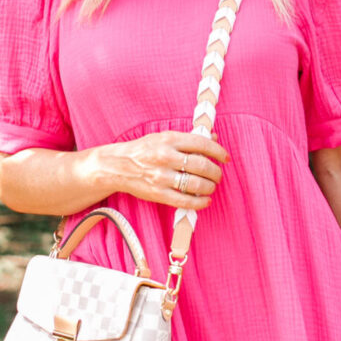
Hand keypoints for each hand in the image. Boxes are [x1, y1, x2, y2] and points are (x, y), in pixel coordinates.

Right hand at [100, 130, 229, 210]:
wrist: (116, 166)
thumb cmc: (142, 150)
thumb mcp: (163, 137)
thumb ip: (188, 139)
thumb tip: (213, 137)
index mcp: (169, 139)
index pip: (202, 144)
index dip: (218, 151)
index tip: (225, 158)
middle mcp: (166, 157)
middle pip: (202, 166)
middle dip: (215, 173)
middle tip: (218, 176)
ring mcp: (161, 176)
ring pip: (196, 184)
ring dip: (209, 187)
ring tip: (211, 187)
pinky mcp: (158, 193)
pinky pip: (184, 201)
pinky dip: (199, 202)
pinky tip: (205, 201)